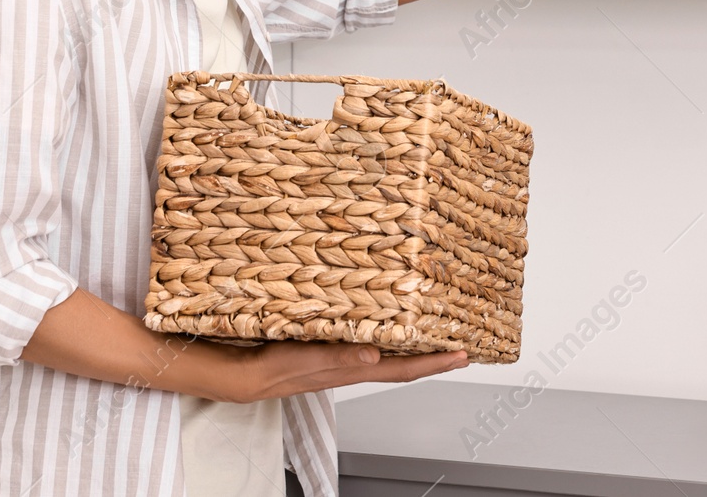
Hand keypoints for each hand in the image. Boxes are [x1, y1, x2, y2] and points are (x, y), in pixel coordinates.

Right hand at [234, 341, 469, 401]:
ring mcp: (345, 361)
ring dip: (416, 350)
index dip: (434, 364)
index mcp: (352, 370)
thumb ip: (339, 358)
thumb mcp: (304, 359)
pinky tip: (393, 331)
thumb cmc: (271, 367)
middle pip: (404, 365)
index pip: (403, 369)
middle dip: (434, 358)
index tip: (461, 357)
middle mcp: (355, 366)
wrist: (244, 375)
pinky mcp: (333, 352)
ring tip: (437, 338)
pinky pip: (372, 347)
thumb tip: (374, 356)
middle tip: (461, 348)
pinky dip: (390, 340)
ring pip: (390, 357)